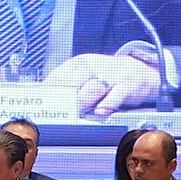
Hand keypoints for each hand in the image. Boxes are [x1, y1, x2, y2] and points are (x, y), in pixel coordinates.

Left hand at [45, 53, 160, 116]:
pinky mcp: (127, 86)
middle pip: (74, 83)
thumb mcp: (85, 74)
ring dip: (82, 104)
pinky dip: (107, 104)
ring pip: (92, 89)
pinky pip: (116, 95)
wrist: (139, 70)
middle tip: (55, 115)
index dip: (49, 93)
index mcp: (80, 63)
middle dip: (63, 100)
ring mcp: (111, 76)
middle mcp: (94, 67)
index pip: (59, 76)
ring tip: (75, 116)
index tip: (41, 106)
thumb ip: (67, 85)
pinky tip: (100, 112)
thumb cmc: (107, 76)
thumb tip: (44, 98)